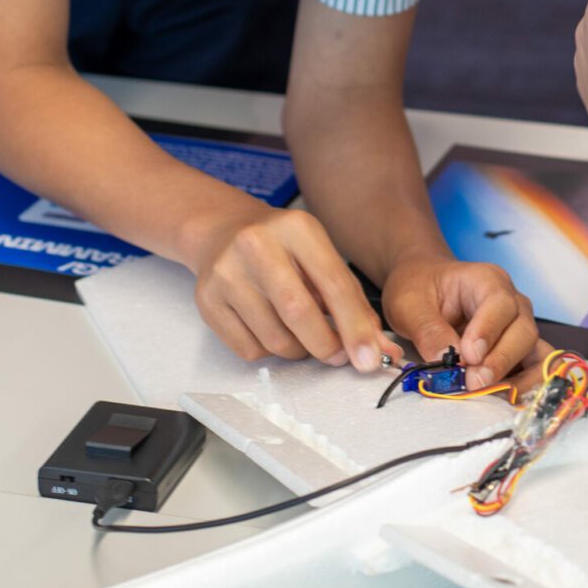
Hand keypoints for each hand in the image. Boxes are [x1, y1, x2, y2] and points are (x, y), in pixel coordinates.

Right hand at [186, 202, 389, 368]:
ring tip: (303, 335)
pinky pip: (249, 349)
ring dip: (299, 351)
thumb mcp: (321, 257)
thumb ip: (351, 302)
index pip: (334, 285)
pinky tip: (273, 329)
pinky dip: (270, 352)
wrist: (223, 231)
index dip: (356, 327)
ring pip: (274, 339)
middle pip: (299, 313)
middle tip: (339, 356)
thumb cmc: (283, 249)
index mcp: (296, 228)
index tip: (370, 359)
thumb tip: (381, 350)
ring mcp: (227, 273)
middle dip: (327, 345)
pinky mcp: (206, 300)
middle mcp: (256, 245)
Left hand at [381, 254, 539, 387]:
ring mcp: (519, 326)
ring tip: (490, 393)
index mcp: (487, 280)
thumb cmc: (419, 288)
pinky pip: (536, 367)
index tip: (468, 356)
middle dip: (500, 360)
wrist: (424, 287)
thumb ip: (428, 331)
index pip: (500, 303)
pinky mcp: (519, 349)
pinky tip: (503, 397)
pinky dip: (526, 384)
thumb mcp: (410, 304)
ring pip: (537, 351)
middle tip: (473, 382)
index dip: (488, 331)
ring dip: (519, 377)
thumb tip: (445, 361)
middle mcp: (512, 302)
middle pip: (524, 330)